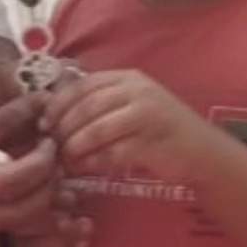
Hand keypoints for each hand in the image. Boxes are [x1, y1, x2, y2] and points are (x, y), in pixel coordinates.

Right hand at [0, 95, 60, 238]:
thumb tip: (30, 117)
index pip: (10, 121)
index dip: (34, 107)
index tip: (46, 100)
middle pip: (34, 170)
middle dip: (50, 154)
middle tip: (51, 144)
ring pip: (36, 207)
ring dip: (52, 187)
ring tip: (51, 173)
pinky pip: (22, 225)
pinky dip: (40, 212)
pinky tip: (46, 200)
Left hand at [42, 70, 208, 179]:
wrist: (203, 153)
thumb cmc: (160, 131)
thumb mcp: (131, 107)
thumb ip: (100, 106)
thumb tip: (55, 118)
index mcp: (127, 78)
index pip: (82, 85)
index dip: (58, 105)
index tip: (43, 124)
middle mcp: (137, 90)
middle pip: (86, 106)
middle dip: (64, 128)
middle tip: (52, 147)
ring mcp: (147, 114)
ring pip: (97, 128)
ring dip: (76, 146)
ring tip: (67, 161)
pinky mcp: (152, 141)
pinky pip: (113, 151)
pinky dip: (95, 161)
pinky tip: (88, 168)